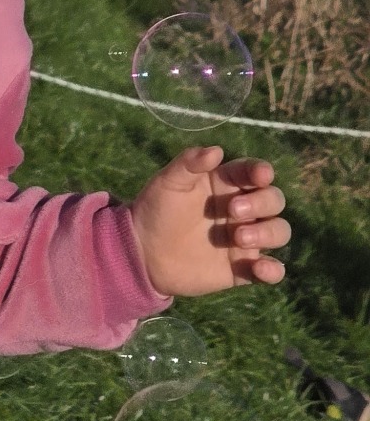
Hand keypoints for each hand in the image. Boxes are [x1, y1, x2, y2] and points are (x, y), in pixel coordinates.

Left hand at [129, 146, 290, 296]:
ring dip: (268, 232)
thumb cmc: (156, 210)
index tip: (260, 175)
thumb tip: (216, 151)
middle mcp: (243, 209)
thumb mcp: (168, 183)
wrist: (142, 252)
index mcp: (227, 184)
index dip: (261, 172)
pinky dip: (273, 270)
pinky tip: (262, 269)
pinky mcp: (242, 267)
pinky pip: (270, 269)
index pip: (254, 172)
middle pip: (273, 200)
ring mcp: (246, 239)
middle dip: (262, 203)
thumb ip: (189, 164)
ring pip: (279, 231)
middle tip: (234, 210)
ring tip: (239, 237)